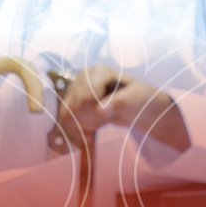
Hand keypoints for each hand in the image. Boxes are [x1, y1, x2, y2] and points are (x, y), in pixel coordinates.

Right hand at [60, 66, 187, 151]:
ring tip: (97, 128)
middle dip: (88, 120)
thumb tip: (100, 109)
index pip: (86, 96)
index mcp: (99, 72)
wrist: (136, 106)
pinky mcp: (74, 100)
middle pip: (75, 105)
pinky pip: (66, 118)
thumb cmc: (139, 99)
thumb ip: (119, 103)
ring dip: (82, 126)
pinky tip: (89, 134)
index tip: (105, 120)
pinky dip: (77, 129)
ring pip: (68, 113)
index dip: (93, 112)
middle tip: (103, 123)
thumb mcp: (135, 100)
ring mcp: (77, 88)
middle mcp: (84, 76)